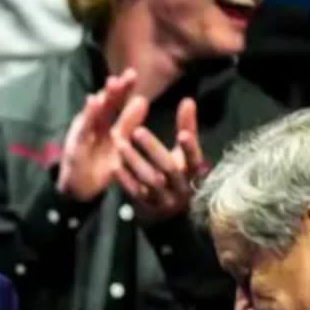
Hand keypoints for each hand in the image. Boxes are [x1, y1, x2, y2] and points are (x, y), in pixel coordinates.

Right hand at [57, 69, 149, 201]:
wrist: (78, 187)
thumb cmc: (99, 165)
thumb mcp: (118, 144)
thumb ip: (128, 124)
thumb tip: (142, 100)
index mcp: (105, 123)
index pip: (116, 103)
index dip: (124, 89)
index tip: (134, 74)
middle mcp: (94, 125)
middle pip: (106, 104)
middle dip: (116, 90)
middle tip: (129, 74)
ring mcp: (84, 134)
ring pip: (94, 114)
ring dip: (103, 98)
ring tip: (113, 82)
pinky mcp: (76, 146)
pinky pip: (83, 129)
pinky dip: (88, 114)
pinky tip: (93, 100)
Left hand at [113, 97, 208, 222]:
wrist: (170, 210)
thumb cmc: (179, 172)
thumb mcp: (184, 152)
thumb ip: (187, 127)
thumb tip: (188, 99)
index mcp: (194, 172)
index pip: (194, 159)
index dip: (191, 148)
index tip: (183, 134)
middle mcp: (182, 187)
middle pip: (169, 168)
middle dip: (153, 149)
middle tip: (137, 130)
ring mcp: (164, 199)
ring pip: (150, 180)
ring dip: (134, 161)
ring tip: (120, 143)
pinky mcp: (148, 207)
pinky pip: (135, 193)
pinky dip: (125, 179)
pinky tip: (114, 165)